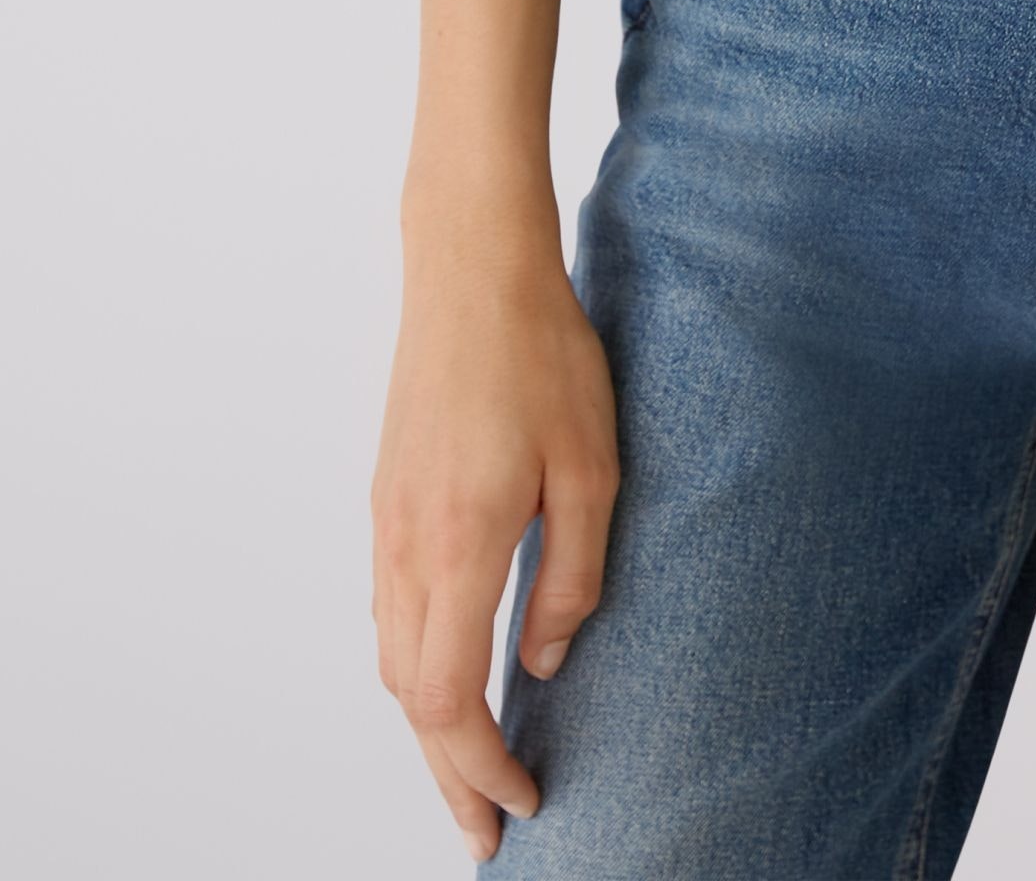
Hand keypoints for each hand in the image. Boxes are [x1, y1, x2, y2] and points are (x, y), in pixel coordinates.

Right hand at [372, 227, 619, 857]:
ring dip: (428, 726)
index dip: (481, 767)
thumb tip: (546, 664)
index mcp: (458, 545)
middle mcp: (406, 546)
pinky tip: (449, 673)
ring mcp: (387, 523)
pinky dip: (415, 667)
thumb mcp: (592, 464)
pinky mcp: (386, 499)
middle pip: (410, 700)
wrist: (471, 267)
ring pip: (392, 660)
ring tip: (472, 766)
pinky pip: (390, 613)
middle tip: (487, 830)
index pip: (448, 699)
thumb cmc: (541, 353)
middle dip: (447, 775)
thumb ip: (572, 574)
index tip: (522, 804)